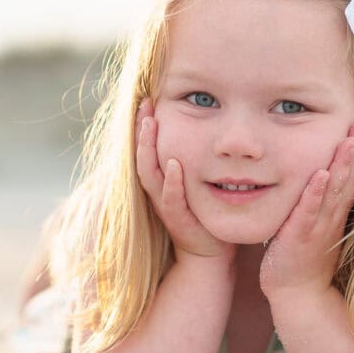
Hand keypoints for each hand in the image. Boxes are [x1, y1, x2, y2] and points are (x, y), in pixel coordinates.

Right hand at [134, 99, 235, 262]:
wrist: (211, 253)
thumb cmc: (207, 213)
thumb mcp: (198, 180)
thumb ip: (196, 155)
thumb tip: (206, 122)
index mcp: (161, 180)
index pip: (146, 148)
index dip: (144, 125)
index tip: (147, 99)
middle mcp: (159, 191)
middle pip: (142, 156)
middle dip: (142, 129)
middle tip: (145, 103)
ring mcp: (166, 206)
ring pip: (150, 174)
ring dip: (149, 149)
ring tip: (150, 124)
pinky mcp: (179, 222)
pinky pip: (171, 200)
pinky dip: (172, 182)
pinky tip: (175, 164)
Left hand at [259, 123, 353, 297]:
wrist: (297, 292)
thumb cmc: (305, 257)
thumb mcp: (318, 226)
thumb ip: (323, 203)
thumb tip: (326, 177)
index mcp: (336, 214)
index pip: (352, 180)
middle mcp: (332, 217)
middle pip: (349, 180)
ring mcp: (318, 226)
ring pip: (334, 191)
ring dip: (343, 165)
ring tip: (350, 140)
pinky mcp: (300, 236)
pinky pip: (309, 211)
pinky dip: (316, 192)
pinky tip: (321, 174)